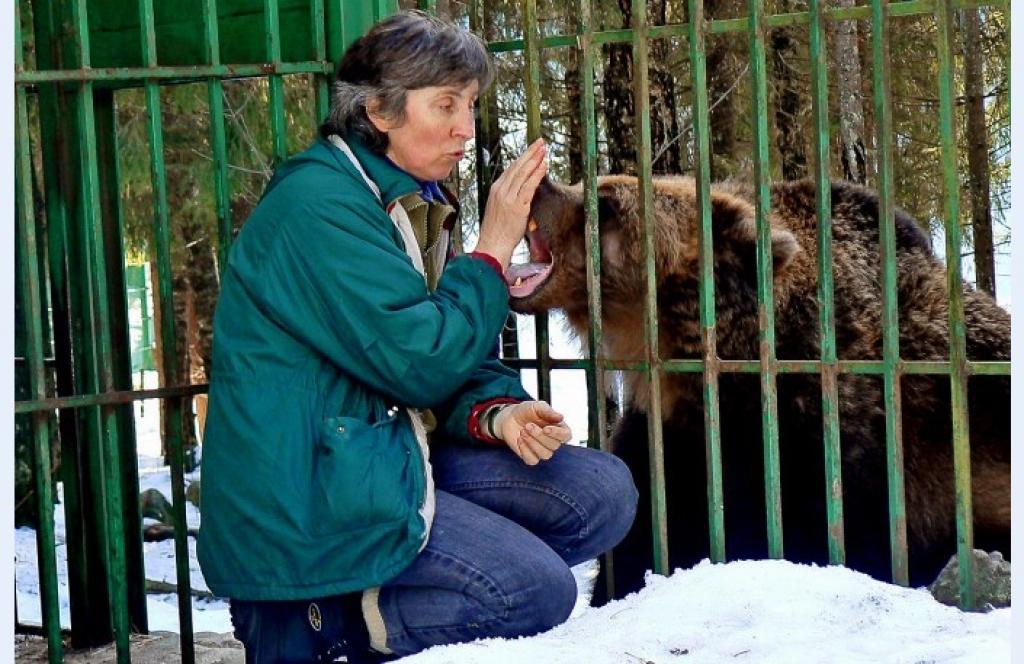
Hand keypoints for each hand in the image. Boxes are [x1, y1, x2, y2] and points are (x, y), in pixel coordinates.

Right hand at [476, 138, 547, 266]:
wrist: (492, 246)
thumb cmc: (496, 232)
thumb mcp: (498, 209)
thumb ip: (508, 198)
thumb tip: (520, 193)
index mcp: (495, 190)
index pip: (511, 168)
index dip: (523, 157)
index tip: (532, 149)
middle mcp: (501, 190)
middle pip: (517, 166)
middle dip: (530, 153)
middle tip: (541, 142)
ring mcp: (509, 198)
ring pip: (523, 173)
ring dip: (535, 160)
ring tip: (544, 150)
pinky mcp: (517, 207)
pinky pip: (529, 187)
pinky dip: (537, 175)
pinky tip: (544, 166)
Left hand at [493, 400, 571, 464]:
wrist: (510, 418)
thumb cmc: (526, 411)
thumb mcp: (536, 406)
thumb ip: (548, 411)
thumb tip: (560, 417)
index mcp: (559, 428)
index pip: (566, 435)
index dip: (557, 434)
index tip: (546, 428)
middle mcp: (553, 441)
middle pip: (554, 446)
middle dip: (539, 435)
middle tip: (528, 425)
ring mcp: (542, 450)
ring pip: (545, 455)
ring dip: (532, 443)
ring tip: (522, 431)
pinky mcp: (531, 457)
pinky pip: (532, 460)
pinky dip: (525, 450)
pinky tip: (520, 440)